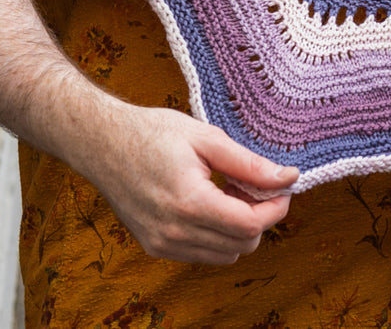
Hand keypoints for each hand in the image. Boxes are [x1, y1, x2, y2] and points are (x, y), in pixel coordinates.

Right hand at [74, 102, 298, 263]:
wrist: (102, 143)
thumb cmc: (153, 133)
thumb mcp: (208, 139)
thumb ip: (250, 164)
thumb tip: (288, 178)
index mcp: (189, 203)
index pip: (251, 226)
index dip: (276, 208)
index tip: (282, 187)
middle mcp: (174, 232)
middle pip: (242, 245)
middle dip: (260, 218)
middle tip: (253, 186)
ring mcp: (162, 244)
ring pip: (225, 255)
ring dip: (239, 230)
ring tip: (230, 194)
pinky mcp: (154, 247)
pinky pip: (202, 254)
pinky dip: (217, 237)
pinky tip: (211, 205)